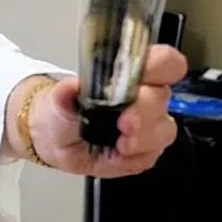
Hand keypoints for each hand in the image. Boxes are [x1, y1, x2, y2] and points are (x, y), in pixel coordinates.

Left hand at [28, 45, 186, 177]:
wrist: (58, 139)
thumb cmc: (67, 110)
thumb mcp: (60, 97)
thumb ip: (67, 90)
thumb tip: (73, 86)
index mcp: (133, 74)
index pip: (164, 62)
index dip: (159, 66)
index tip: (139, 79)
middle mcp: (147, 97)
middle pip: (163, 97)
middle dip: (144, 110)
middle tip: (123, 121)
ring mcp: (150, 125)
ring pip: (164, 131)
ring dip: (142, 138)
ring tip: (120, 143)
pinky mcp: (146, 152)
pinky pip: (150, 157)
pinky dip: (132, 159)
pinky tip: (115, 155)